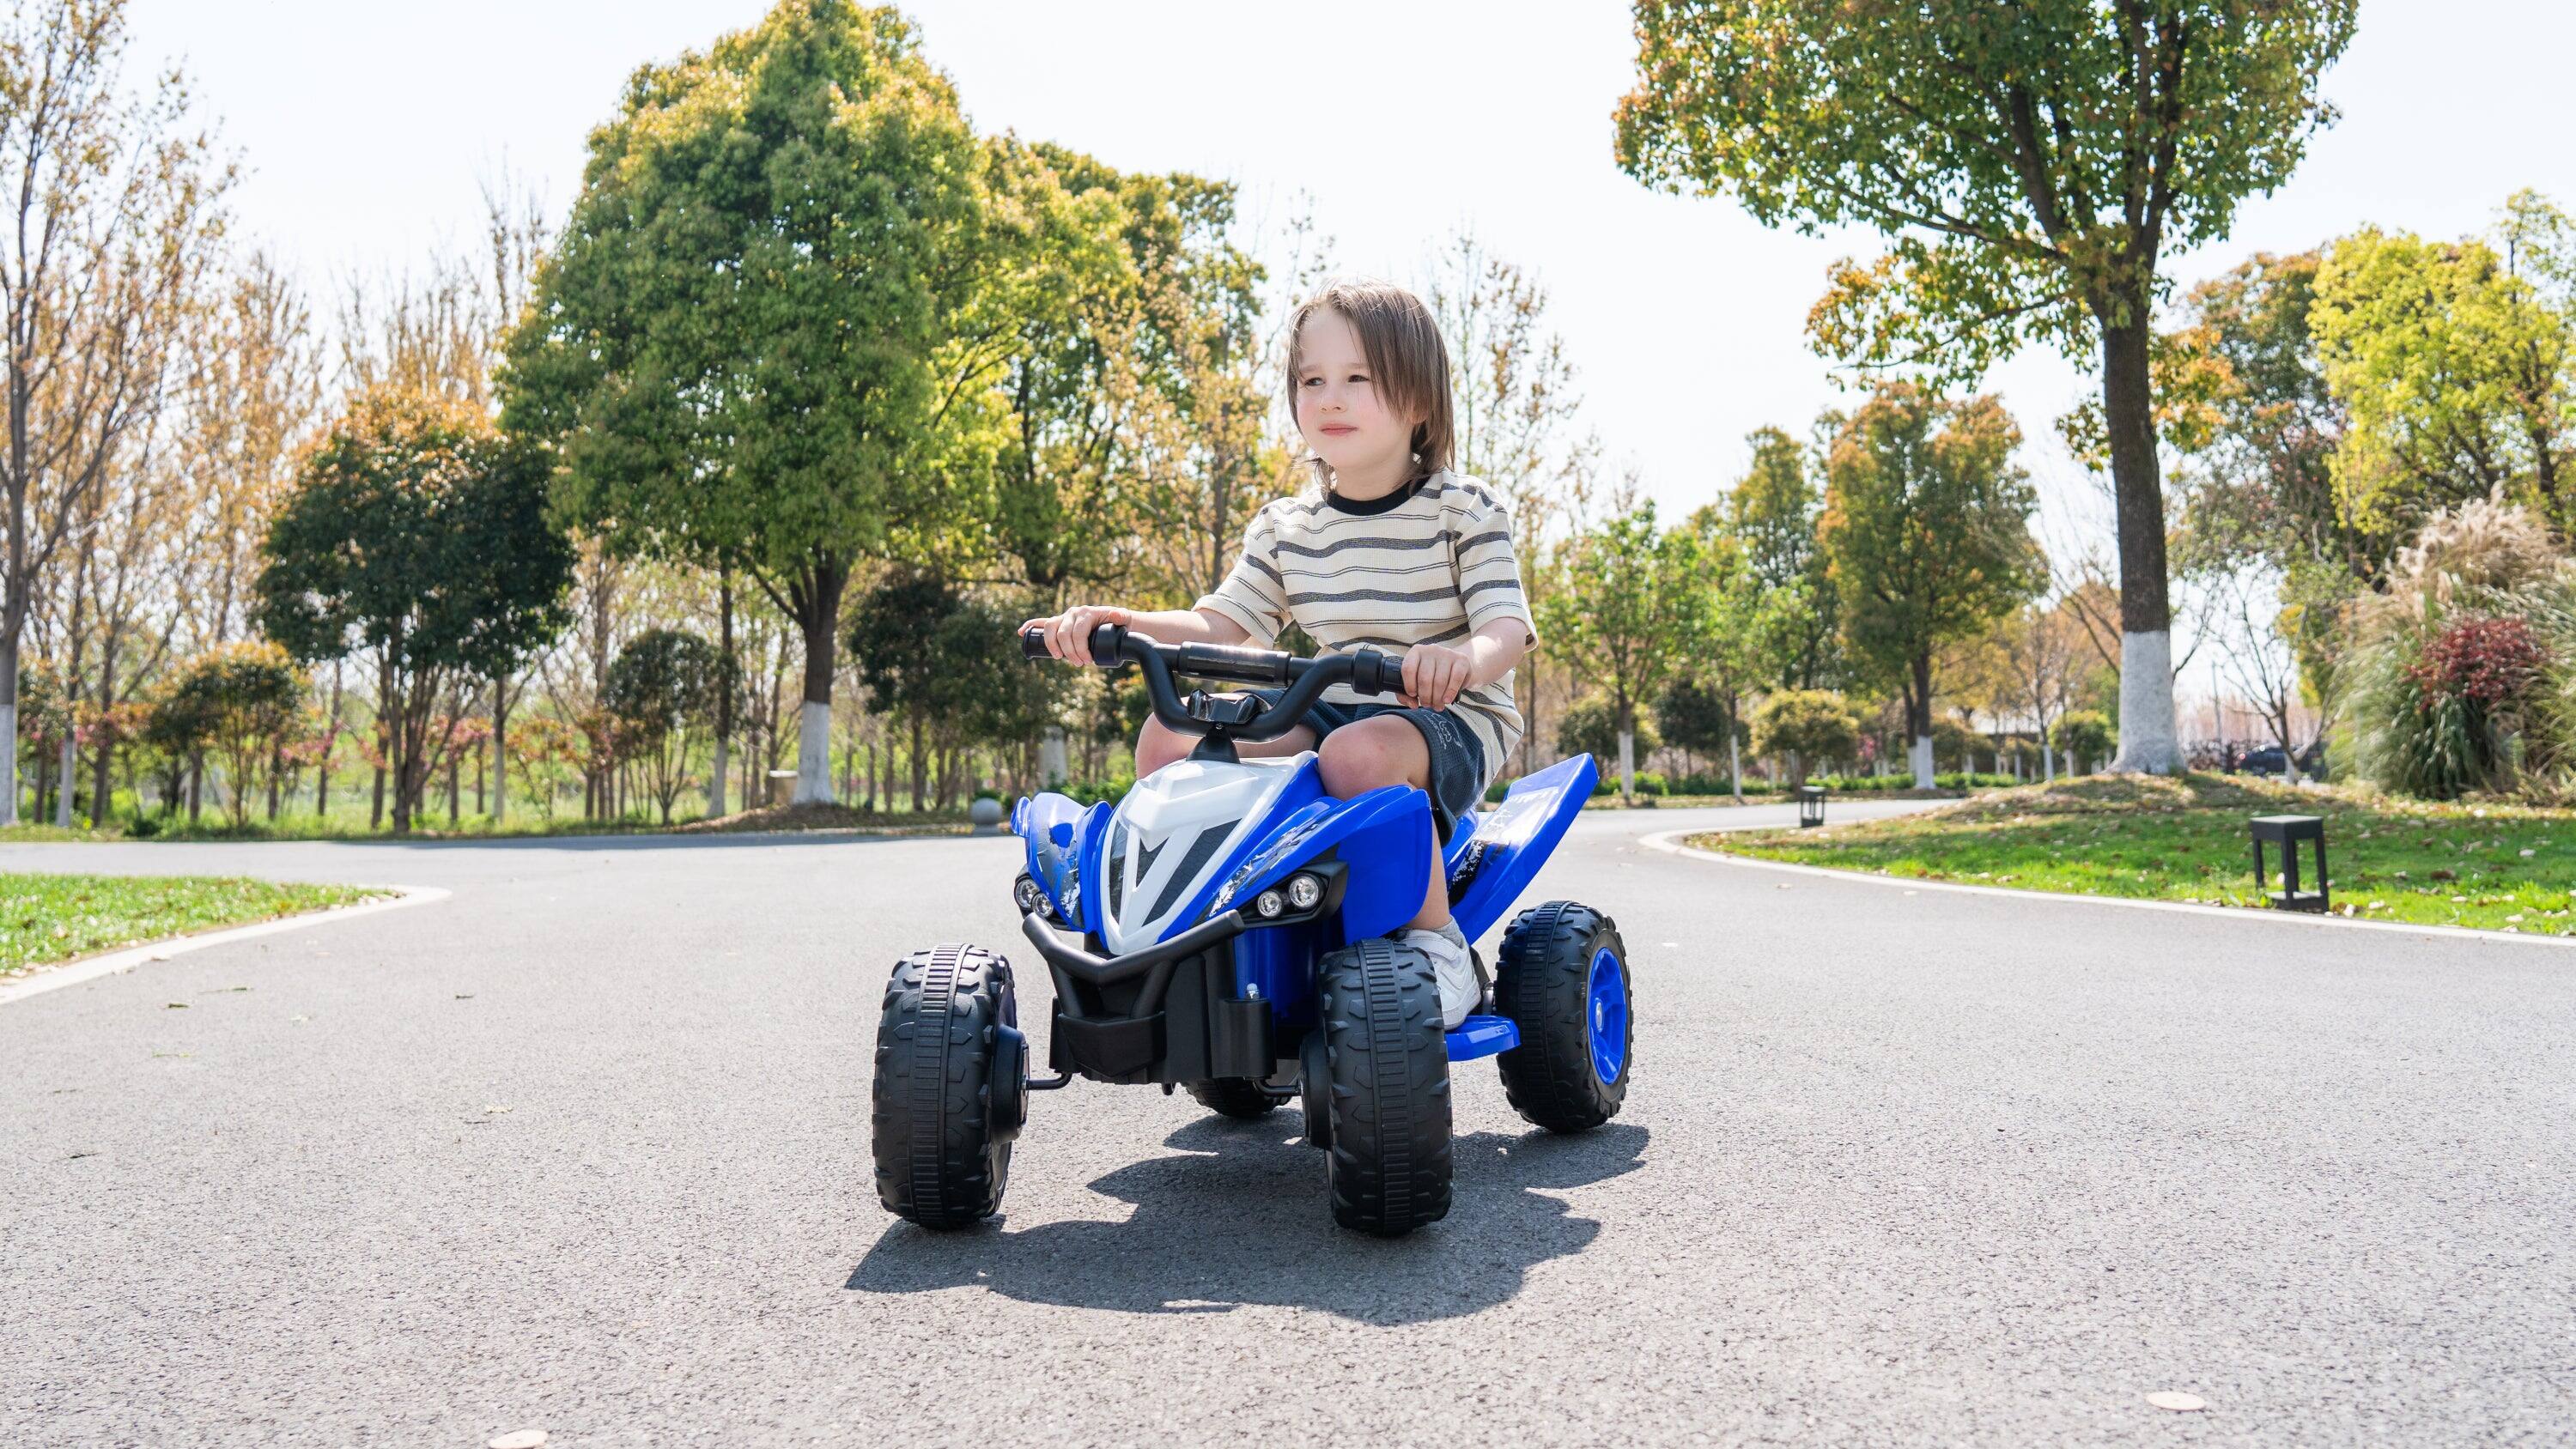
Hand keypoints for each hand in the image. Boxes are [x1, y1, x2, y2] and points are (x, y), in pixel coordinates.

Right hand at [1019, 604, 1133, 664]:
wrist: (1115, 623)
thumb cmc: (1119, 624)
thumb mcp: (1124, 619)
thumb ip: (1123, 616)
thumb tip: (1116, 616)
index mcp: (1086, 612)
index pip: (1078, 632)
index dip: (1080, 649)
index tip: (1087, 661)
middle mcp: (1072, 613)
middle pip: (1063, 633)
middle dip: (1070, 651)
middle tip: (1080, 664)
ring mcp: (1064, 617)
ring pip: (1050, 629)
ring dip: (1053, 646)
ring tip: (1061, 659)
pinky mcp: (1058, 623)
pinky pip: (1041, 623)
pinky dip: (1030, 626)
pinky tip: (1022, 632)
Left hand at [1399, 641, 1472, 710]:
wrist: (1458, 667)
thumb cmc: (1434, 675)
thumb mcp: (1418, 680)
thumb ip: (1408, 693)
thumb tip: (1413, 704)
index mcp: (1416, 652)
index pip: (1408, 668)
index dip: (1409, 685)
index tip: (1413, 695)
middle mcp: (1431, 650)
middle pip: (1424, 678)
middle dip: (1425, 696)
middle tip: (1427, 704)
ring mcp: (1447, 653)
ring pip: (1439, 681)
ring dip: (1437, 698)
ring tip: (1437, 705)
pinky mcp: (1461, 660)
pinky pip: (1455, 679)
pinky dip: (1450, 692)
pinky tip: (1447, 700)